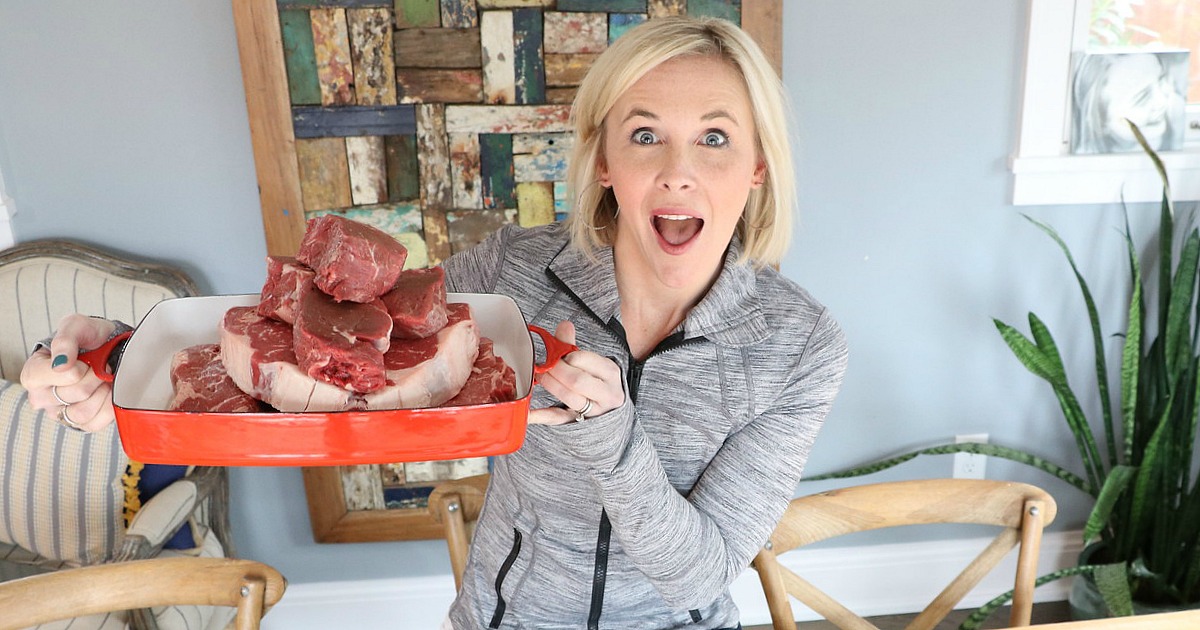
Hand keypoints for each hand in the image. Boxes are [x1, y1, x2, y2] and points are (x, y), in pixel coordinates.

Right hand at [19, 314, 118, 431]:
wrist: (109, 347)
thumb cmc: (86, 337)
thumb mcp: (75, 326)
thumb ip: (65, 340)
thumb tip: (61, 363)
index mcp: (33, 374)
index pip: (59, 375)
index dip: (79, 366)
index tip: (82, 358)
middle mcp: (41, 397)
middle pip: (75, 393)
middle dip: (94, 376)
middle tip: (98, 366)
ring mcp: (60, 413)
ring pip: (83, 412)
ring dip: (101, 392)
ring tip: (102, 379)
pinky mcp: (80, 424)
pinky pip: (95, 423)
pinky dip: (108, 407)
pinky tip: (107, 392)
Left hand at [528, 321, 623, 425]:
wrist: (610, 405)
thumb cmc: (599, 380)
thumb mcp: (593, 361)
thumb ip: (574, 345)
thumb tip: (564, 325)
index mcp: (610, 372)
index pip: (586, 360)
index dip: (567, 356)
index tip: (558, 355)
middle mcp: (606, 393)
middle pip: (577, 380)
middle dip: (556, 370)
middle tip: (545, 366)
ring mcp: (594, 410)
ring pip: (569, 397)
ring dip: (550, 384)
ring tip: (540, 376)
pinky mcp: (580, 422)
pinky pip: (559, 418)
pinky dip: (541, 416)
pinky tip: (529, 413)